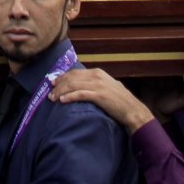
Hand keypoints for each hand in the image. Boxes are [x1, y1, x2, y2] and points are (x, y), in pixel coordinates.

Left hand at [50, 68, 178, 132]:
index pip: (75, 72)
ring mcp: (99, 85)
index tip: (53, 83)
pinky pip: (81, 94)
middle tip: (50, 92)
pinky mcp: (100, 96)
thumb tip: (81, 86)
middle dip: (59, 85)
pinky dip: (70, 96)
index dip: (62, 77)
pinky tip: (62, 100)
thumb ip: (95, 84)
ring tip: (52, 98)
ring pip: (74, 85)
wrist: (133, 110)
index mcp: (98, 73)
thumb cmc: (120, 101)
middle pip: (72, 78)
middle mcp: (97, 76)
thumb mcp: (107, 87)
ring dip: (61, 91)